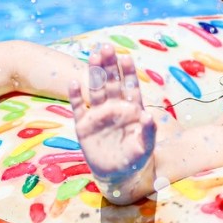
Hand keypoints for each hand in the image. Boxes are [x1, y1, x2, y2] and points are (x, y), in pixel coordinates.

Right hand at [69, 45, 156, 184]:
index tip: (125, 57)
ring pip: (96, 90)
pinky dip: (75, 96)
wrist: (116, 175)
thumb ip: (148, 131)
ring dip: (94, 74)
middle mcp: (114, 108)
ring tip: (93, 57)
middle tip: (106, 47)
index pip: (130, 86)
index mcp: (131, 109)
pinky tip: (73, 83)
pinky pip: (78, 108)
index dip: (127, 72)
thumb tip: (149, 115)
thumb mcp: (145, 147)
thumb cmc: (134, 159)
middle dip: (109, 66)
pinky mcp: (83, 126)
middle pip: (111, 82)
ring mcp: (98, 115)